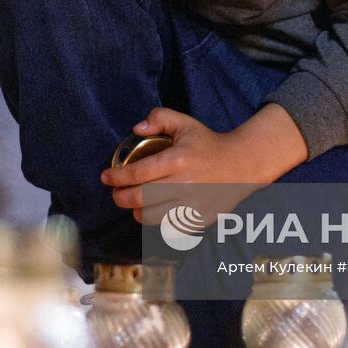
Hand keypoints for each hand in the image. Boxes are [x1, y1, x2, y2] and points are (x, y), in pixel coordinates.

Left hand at [101, 104, 307, 223]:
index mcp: (178, 160)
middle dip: (120, 197)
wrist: (241, 164)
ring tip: (134, 204)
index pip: (137, 173)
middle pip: (140, 198)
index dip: (116, 177)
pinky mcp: (199, 219)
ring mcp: (193, 205)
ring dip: (136, 212)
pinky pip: (169, 229)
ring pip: (151, 217)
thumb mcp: (185, 123)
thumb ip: (159, 118)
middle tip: (116, 193)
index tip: (106, 177)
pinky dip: (157, 224)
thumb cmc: (208, 143)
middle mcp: (185, 184)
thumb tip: (135, 128)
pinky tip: (154, 213)